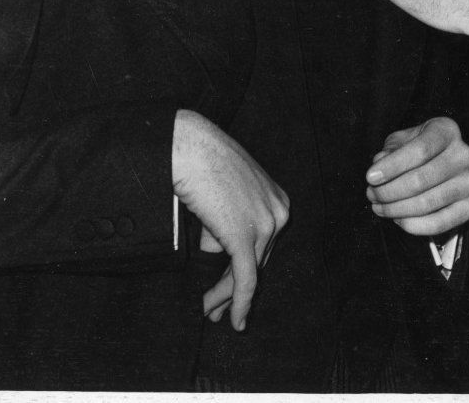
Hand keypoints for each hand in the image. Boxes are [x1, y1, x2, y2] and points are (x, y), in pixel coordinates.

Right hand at [172, 109, 290, 330]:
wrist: (189, 147)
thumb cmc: (200, 162)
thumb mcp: (226, 193)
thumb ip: (229, 220)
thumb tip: (217, 250)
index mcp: (277, 200)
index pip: (263, 245)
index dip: (246, 270)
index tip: (231, 289)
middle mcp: (279, 212)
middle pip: (258, 261)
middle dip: (236, 287)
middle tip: (218, 310)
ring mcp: (265, 225)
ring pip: (248, 273)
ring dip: (227, 298)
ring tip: (211, 314)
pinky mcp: (245, 237)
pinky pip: (245, 280)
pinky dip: (239, 303)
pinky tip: (233, 320)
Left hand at [366, 116, 468, 235]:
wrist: (440, 163)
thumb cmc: (417, 150)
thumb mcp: (401, 141)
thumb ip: (389, 151)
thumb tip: (380, 166)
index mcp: (447, 131)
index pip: (420, 150)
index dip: (392, 166)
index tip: (370, 177)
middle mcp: (463, 155)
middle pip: (422, 179)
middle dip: (389, 191)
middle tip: (372, 194)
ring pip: (427, 203)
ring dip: (396, 209)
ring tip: (380, 207)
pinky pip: (439, 223)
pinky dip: (413, 225)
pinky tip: (397, 219)